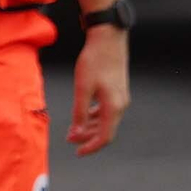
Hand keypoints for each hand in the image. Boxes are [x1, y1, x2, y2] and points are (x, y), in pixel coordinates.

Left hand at [68, 25, 129, 155]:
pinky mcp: (117, 90)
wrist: (108, 39)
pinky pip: (107, 110)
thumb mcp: (82, 88)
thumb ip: (79, 113)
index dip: (91, 147)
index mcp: (114, 107)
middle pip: (105, 130)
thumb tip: (76, 134)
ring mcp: (121, 97)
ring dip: (90, 126)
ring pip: (106, 120)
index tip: (77, 152)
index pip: (105, 137)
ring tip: (74, 129)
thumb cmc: (94, 61)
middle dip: (87, 137)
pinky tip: (84, 114)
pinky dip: (94, 116)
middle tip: (69, 139)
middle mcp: (121, 105)